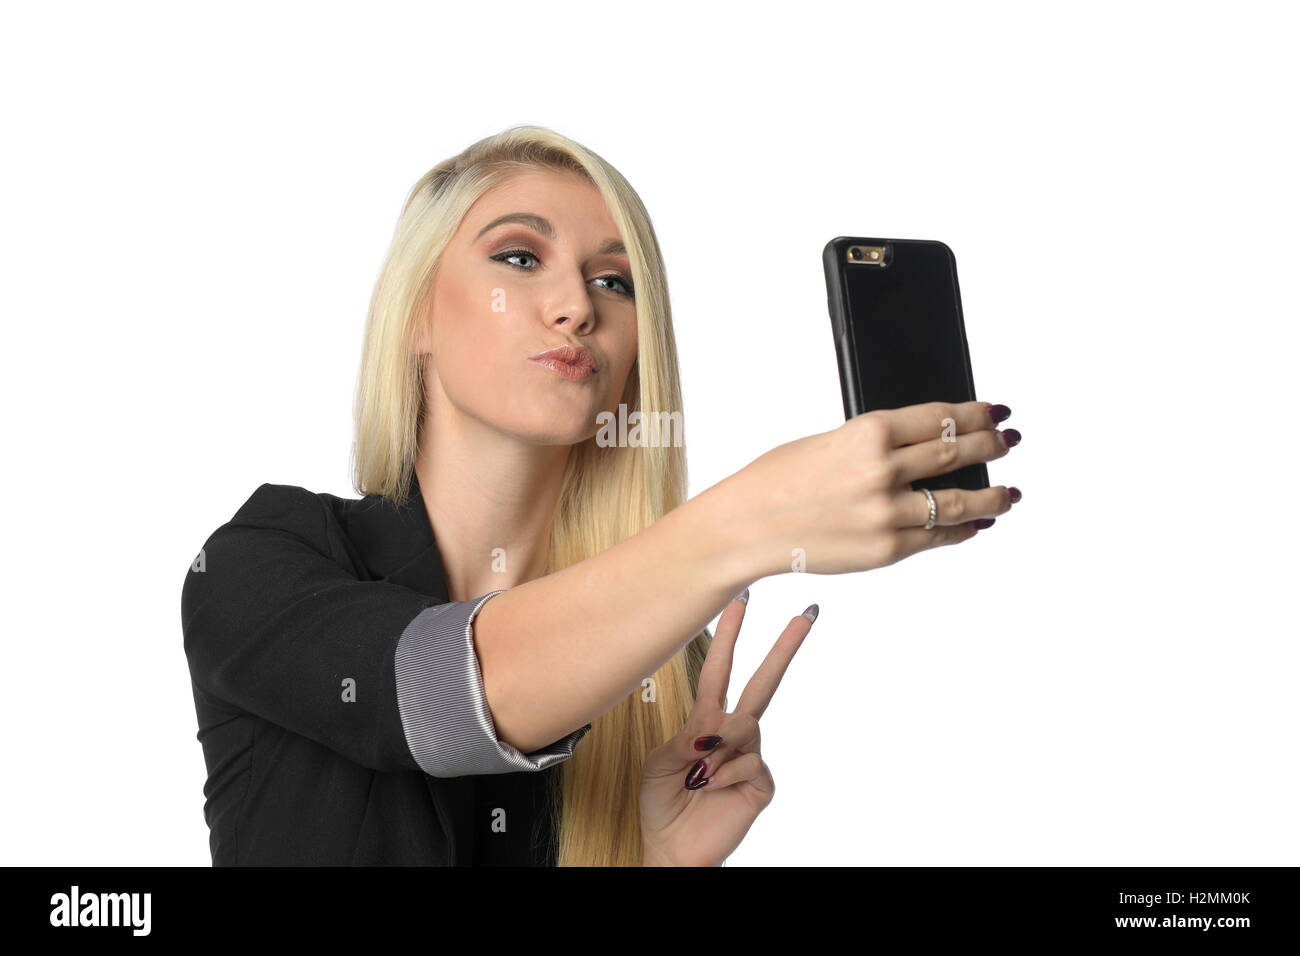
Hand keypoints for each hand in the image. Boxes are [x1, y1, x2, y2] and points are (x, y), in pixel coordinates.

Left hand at [640, 592, 813, 865]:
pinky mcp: (760, 783)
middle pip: (762, 682)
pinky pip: (748, 762)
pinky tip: (709, 787)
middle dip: (782, 647)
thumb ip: (685, 738)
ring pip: (746, 725)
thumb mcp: (659, 762)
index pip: (720, 670)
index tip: (740, 601)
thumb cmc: (662, 804)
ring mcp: (749, 757)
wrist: (670, 848)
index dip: (727, 635)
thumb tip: (714, 730)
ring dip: (717, 745)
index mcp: (704, 721)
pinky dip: (722, 773)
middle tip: (804, 614)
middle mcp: (732, 734)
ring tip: (697, 772)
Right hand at [720, 400, 1020, 576]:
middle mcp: (883, 469)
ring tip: (1009, 493)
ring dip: (993, 496)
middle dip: (991, 446)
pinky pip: (939, 537)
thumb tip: (922, 448)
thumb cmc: (777, 480)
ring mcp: (888, 512)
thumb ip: (875, 445)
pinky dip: (963, 529)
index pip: (940, 417)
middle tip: (1007, 442)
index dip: (976, 414)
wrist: (748, 526)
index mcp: (868, 431)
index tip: (994, 412)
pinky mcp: (887, 549)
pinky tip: (977, 523)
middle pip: (957, 452)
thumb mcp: (828, 442)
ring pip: (960, 500)